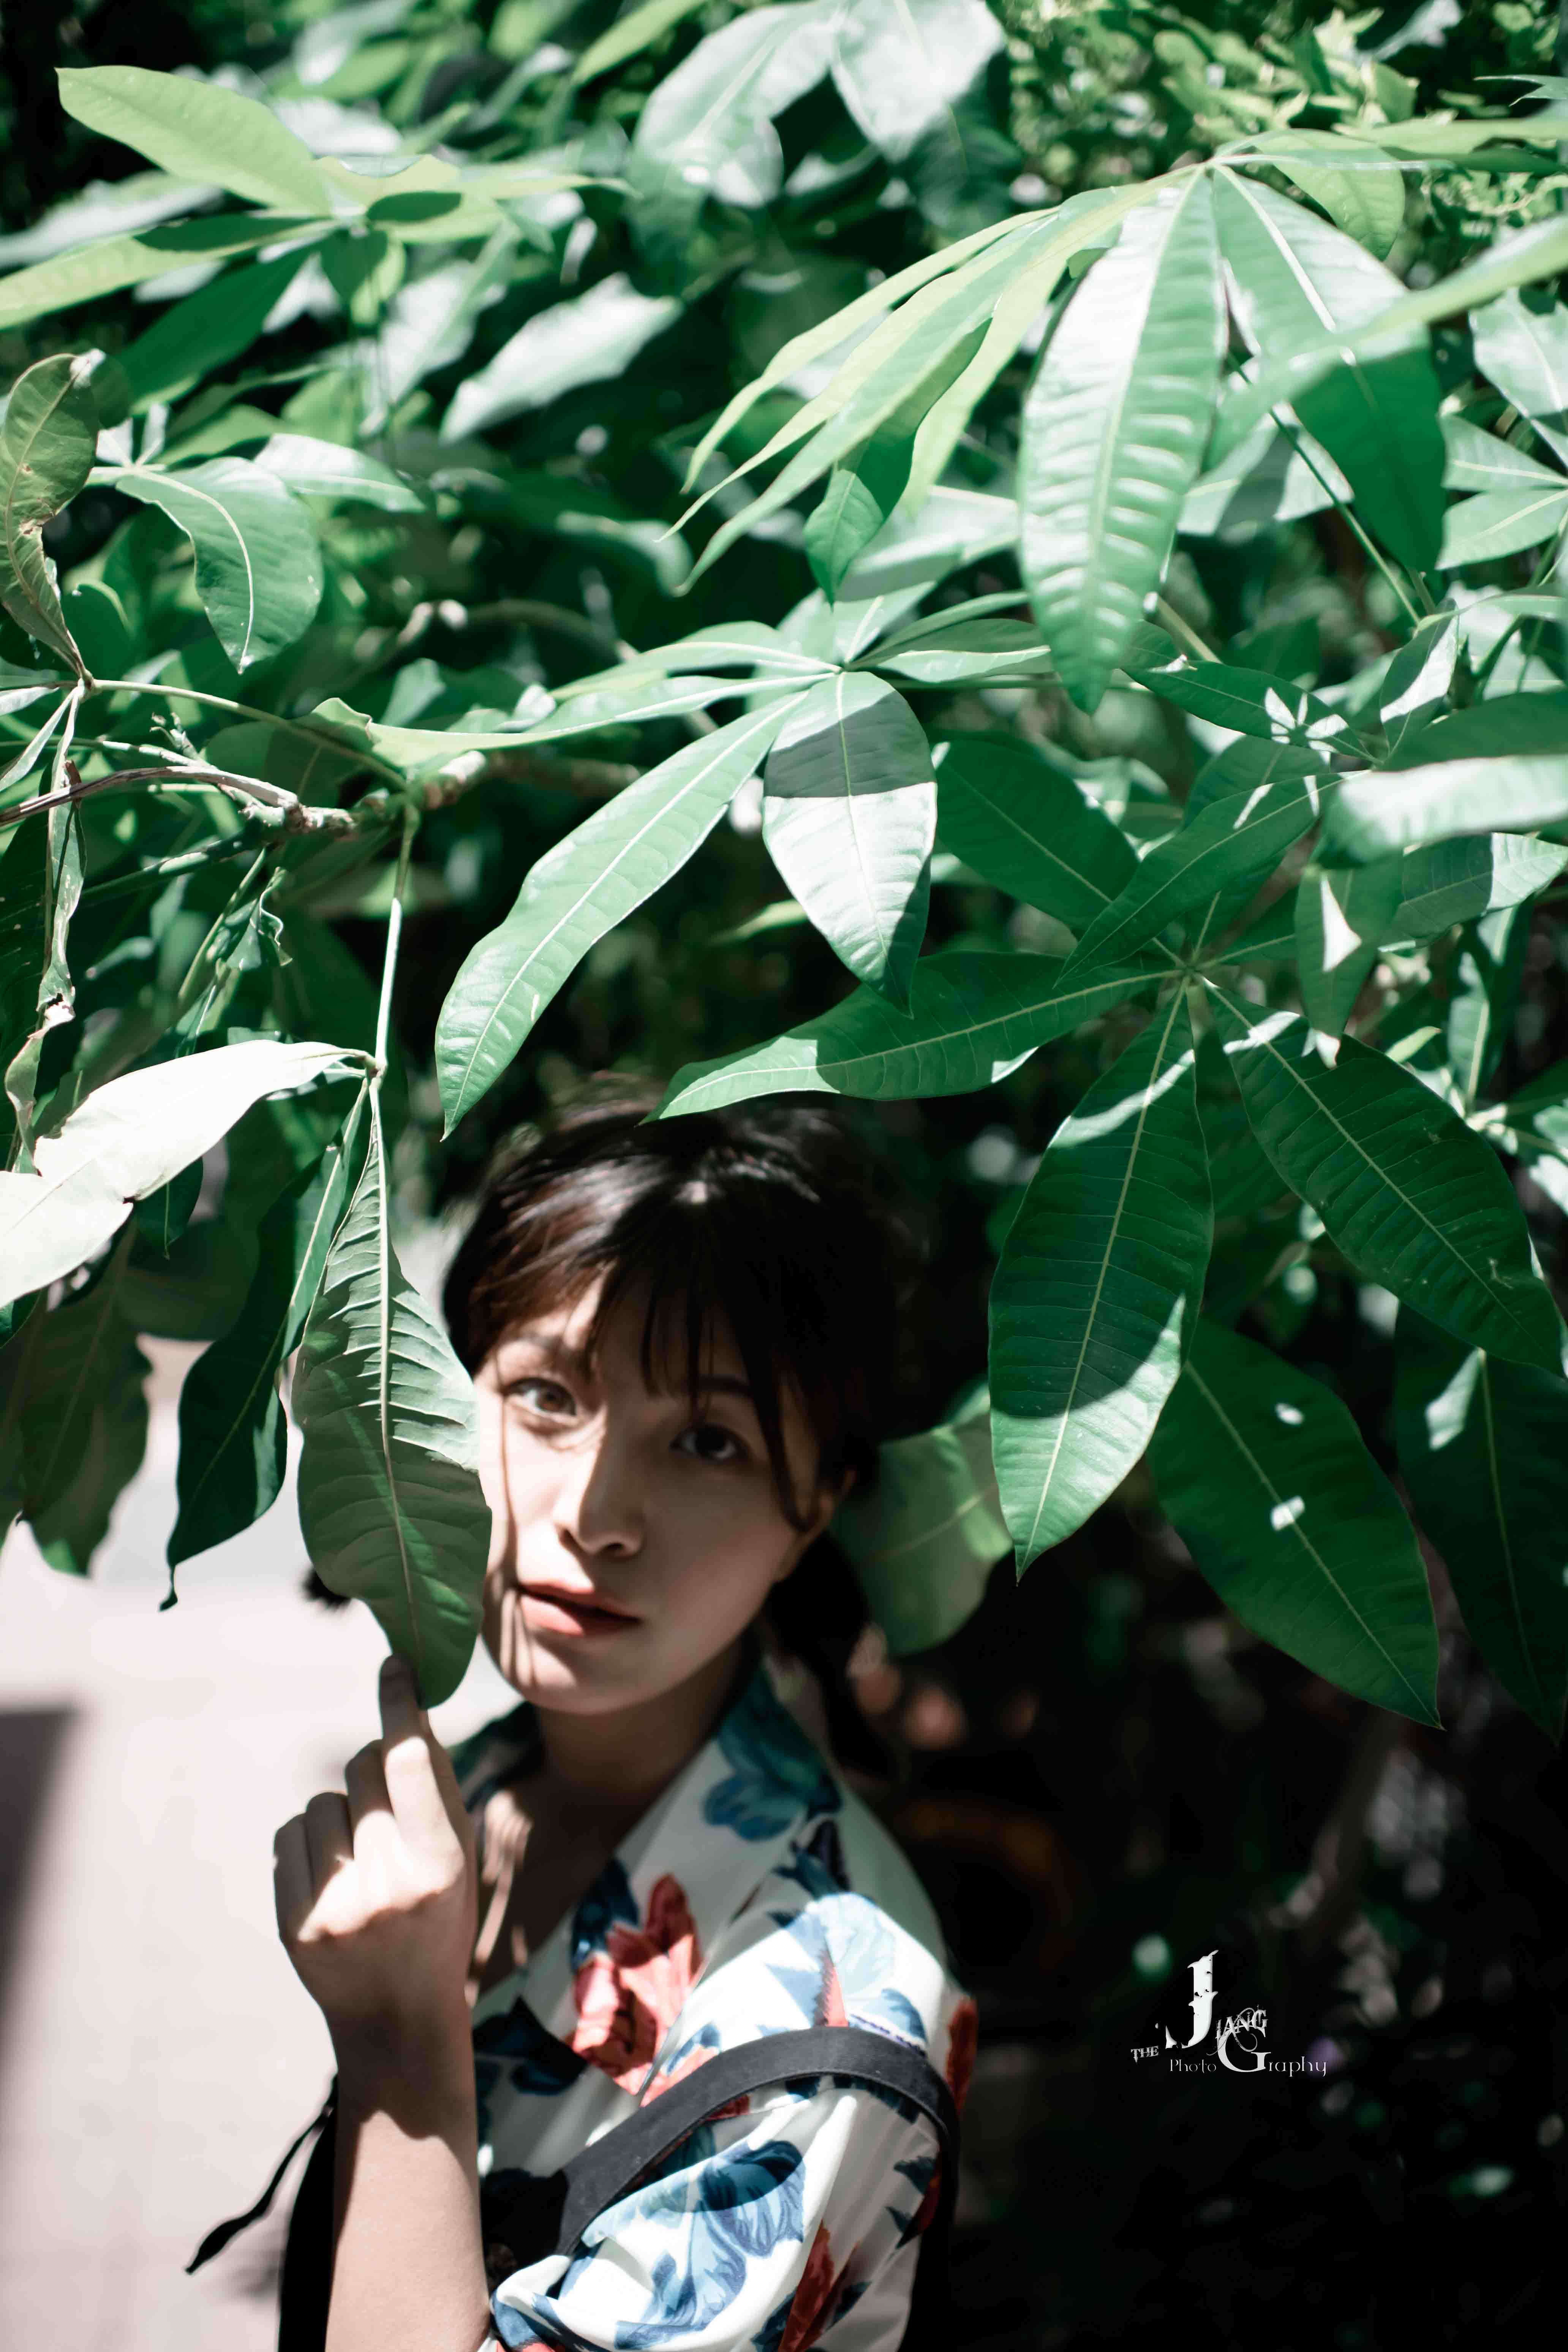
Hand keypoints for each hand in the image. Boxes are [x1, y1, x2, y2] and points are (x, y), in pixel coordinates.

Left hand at [275, 1655, 478, 2063]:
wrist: (396, 2020)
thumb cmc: (438, 1923)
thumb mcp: (459, 1859)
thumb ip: (437, 1789)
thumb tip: (409, 1713)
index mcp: (441, 1863)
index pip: (412, 1760)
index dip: (400, 1705)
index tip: (394, 1666)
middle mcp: (389, 1884)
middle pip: (362, 1771)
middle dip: (372, 1776)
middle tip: (387, 1818)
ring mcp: (336, 1906)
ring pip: (321, 1801)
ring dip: (339, 1815)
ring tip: (360, 1862)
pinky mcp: (295, 1923)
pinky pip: (290, 1835)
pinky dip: (309, 1843)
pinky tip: (332, 1879)